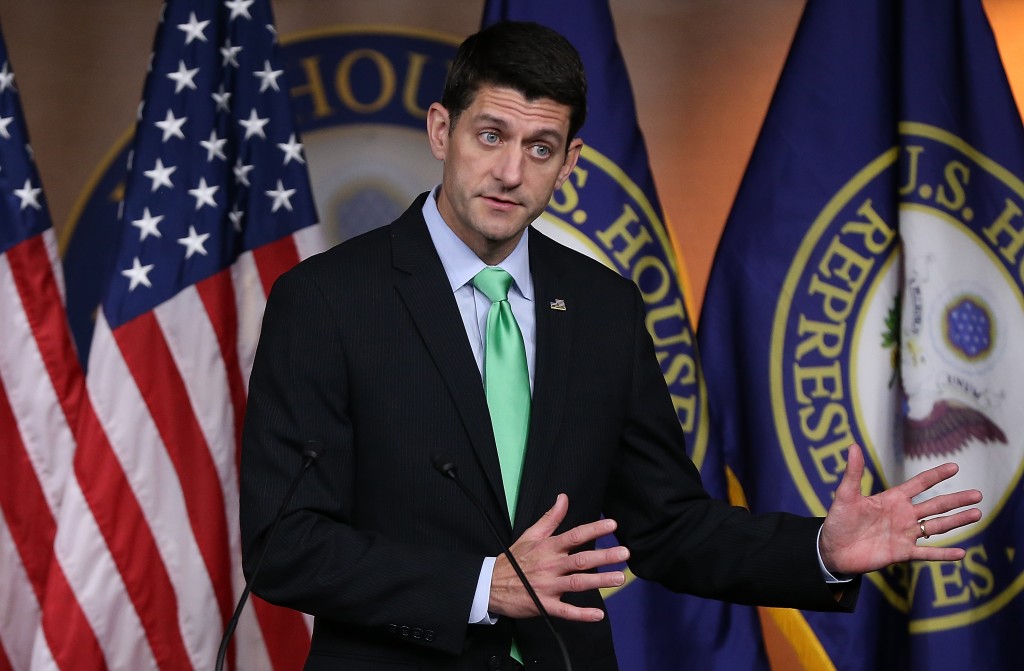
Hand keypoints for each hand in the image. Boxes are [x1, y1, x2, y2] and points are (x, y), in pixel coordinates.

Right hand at [488, 493, 628, 620]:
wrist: (491, 584)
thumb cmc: (514, 559)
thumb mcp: (531, 535)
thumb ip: (551, 518)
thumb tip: (563, 498)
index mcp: (548, 547)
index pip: (574, 535)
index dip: (594, 529)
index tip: (612, 525)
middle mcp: (550, 566)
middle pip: (581, 560)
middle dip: (604, 556)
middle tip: (624, 553)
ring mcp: (548, 586)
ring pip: (577, 583)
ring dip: (599, 581)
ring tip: (618, 578)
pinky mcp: (544, 605)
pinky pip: (565, 611)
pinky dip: (581, 614)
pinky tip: (598, 614)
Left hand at [819, 443, 982, 575]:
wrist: (833, 549)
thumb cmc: (839, 520)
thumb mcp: (846, 495)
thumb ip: (853, 473)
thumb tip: (853, 445)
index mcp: (892, 499)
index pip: (919, 484)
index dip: (936, 475)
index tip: (955, 467)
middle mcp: (903, 515)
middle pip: (936, 505)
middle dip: (956, 500)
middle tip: (978, 494)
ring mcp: (905, 534)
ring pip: (937, 527)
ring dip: (957, 521)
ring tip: (977, 514)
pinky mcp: (902, 553)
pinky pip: (927, 553)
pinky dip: (943, 554)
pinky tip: (961, 553)